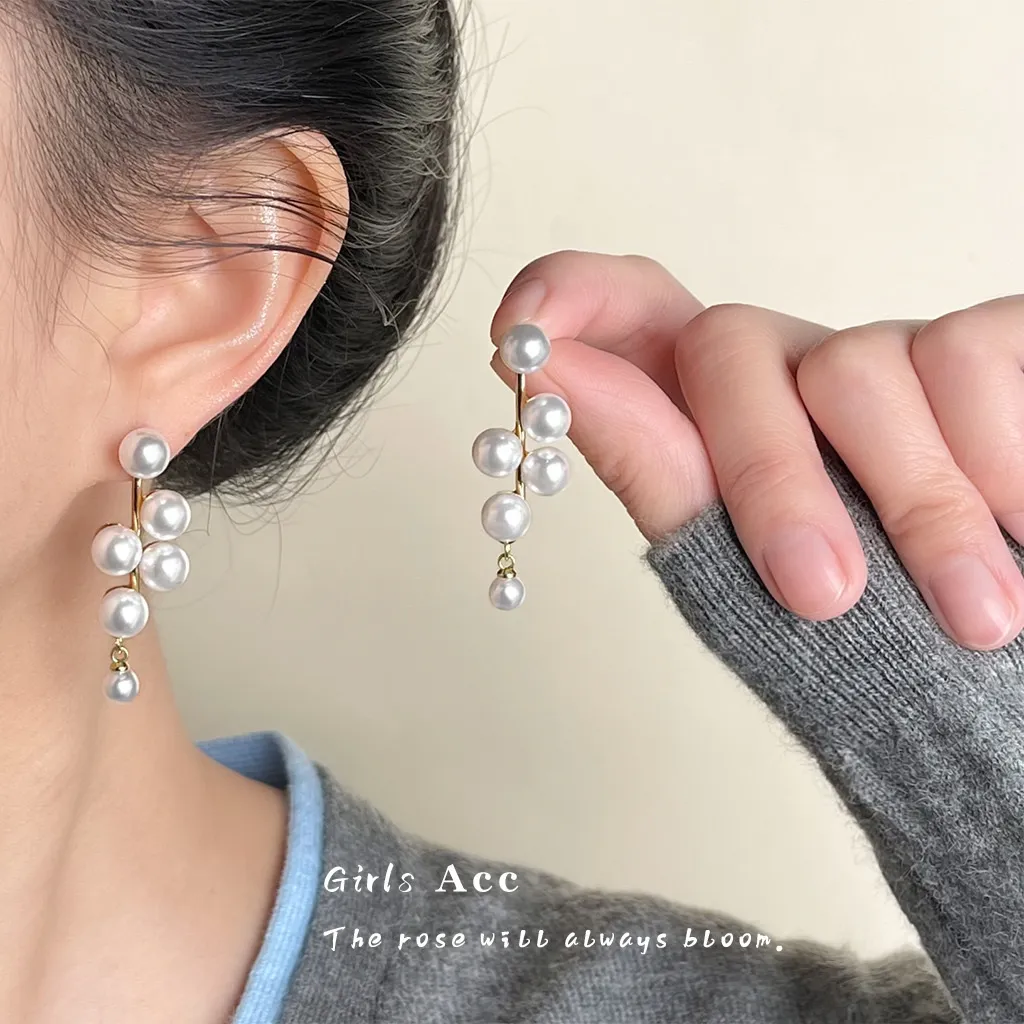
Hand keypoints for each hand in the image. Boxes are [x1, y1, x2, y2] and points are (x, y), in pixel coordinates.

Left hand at [490, 250, 1023, 651]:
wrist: (1000, 694)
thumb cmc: (873, 650)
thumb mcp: (744, 574)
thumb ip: (656, 467)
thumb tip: (541, 369)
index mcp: (722, 423)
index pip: (637, 316)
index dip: (576, 294)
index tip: (523, 329)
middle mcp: (798, 372)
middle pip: (729, 346)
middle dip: (771, 475)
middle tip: (821, 596)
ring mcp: (895, 354)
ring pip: (862, 362)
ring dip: (916, 504)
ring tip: (974, 616)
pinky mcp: (992, 346)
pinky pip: (970, 355)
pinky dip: (993, 464)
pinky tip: (1018, 530)